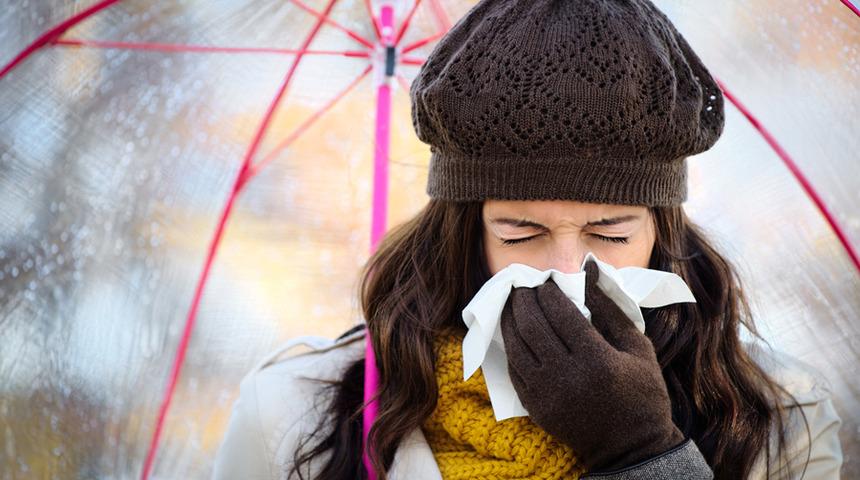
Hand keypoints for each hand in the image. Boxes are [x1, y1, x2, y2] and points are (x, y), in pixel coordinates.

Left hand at [500, 260, 684, 471]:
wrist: (631, 447)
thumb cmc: (642, 393)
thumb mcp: (638, 348)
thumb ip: (610, 308)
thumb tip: (589, 270)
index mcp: (597, 360)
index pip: (561, 314)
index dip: (548, 292)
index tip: (546, 280)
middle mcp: (568, 377)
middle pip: (533, 327)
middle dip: (523, 300)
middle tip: (522, 285)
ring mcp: (548, 395)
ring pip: (516, 347)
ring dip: (510, 320)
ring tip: (512, 303)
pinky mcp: (536, 408)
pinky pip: (514, 370)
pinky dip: (510, 347)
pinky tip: (513, 332)